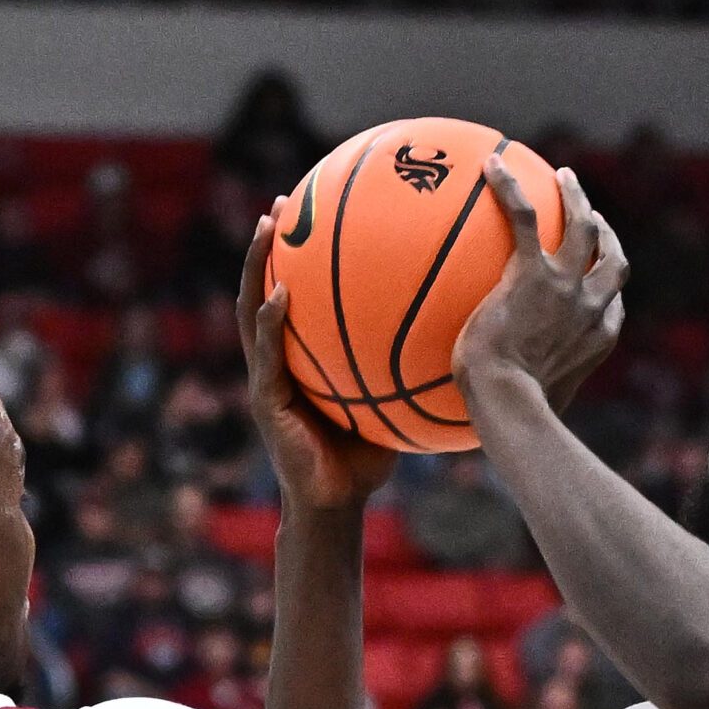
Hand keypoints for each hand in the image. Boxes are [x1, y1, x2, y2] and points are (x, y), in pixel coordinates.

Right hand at [238, 204, 395, 513]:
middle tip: (281, 204)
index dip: (298, 258)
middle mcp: (276, 361)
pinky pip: (266, 355)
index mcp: (300, 359)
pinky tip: (279, 297)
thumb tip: (457, 330)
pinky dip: (269, 323)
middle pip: (264, 290)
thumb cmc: (367, 457)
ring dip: (255, 268)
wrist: (336, 504)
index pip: (294, 296)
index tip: (312, 213)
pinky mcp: (266, 401)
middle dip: (268, 247)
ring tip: (266, 229)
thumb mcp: (390, 401)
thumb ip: (406, 366)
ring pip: (251, 311)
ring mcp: (266, 379)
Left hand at [453, 160, 626, 410]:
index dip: (607, 283)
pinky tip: (490, 166)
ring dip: (576, 198)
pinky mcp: (533, 271)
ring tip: (564, 177)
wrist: (508, 402)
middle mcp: (592, 306)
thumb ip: (531, 397)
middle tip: (592, 215)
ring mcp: (566, 285)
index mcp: (597, 337)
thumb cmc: (511, 413)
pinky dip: (509, 188)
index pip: (612, 303)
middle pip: (611, 258)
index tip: (597, 271)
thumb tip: (503, 411)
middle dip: (606, 233)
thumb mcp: (533, 407)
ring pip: (582, 227)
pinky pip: (523, 216)